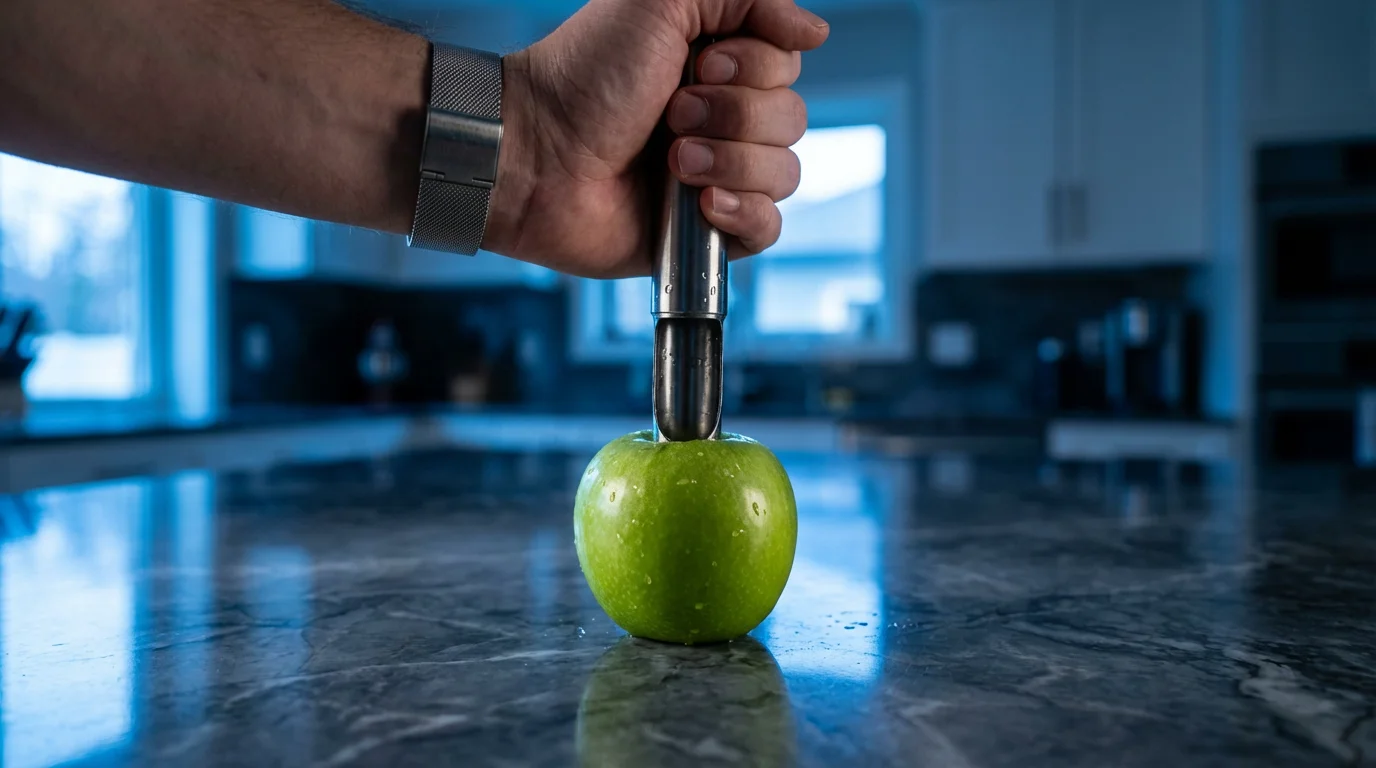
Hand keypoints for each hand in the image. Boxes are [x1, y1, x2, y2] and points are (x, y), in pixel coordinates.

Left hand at [484, 0, 828, 277]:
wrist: (536, 157)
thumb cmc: (583, 78)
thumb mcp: (660, 1)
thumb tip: (814, 32)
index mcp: (716, 65)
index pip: (787, 66)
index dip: (754, 66)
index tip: (700, 64)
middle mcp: (721, 119)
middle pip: (792, 119)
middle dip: (733, 116)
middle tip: (671, 115)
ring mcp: (716, 177)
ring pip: (784, 173)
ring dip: (729, 162)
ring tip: (671, 161)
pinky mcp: (706, 233)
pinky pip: (769, 229)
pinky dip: (744, 213)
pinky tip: (701, 202)